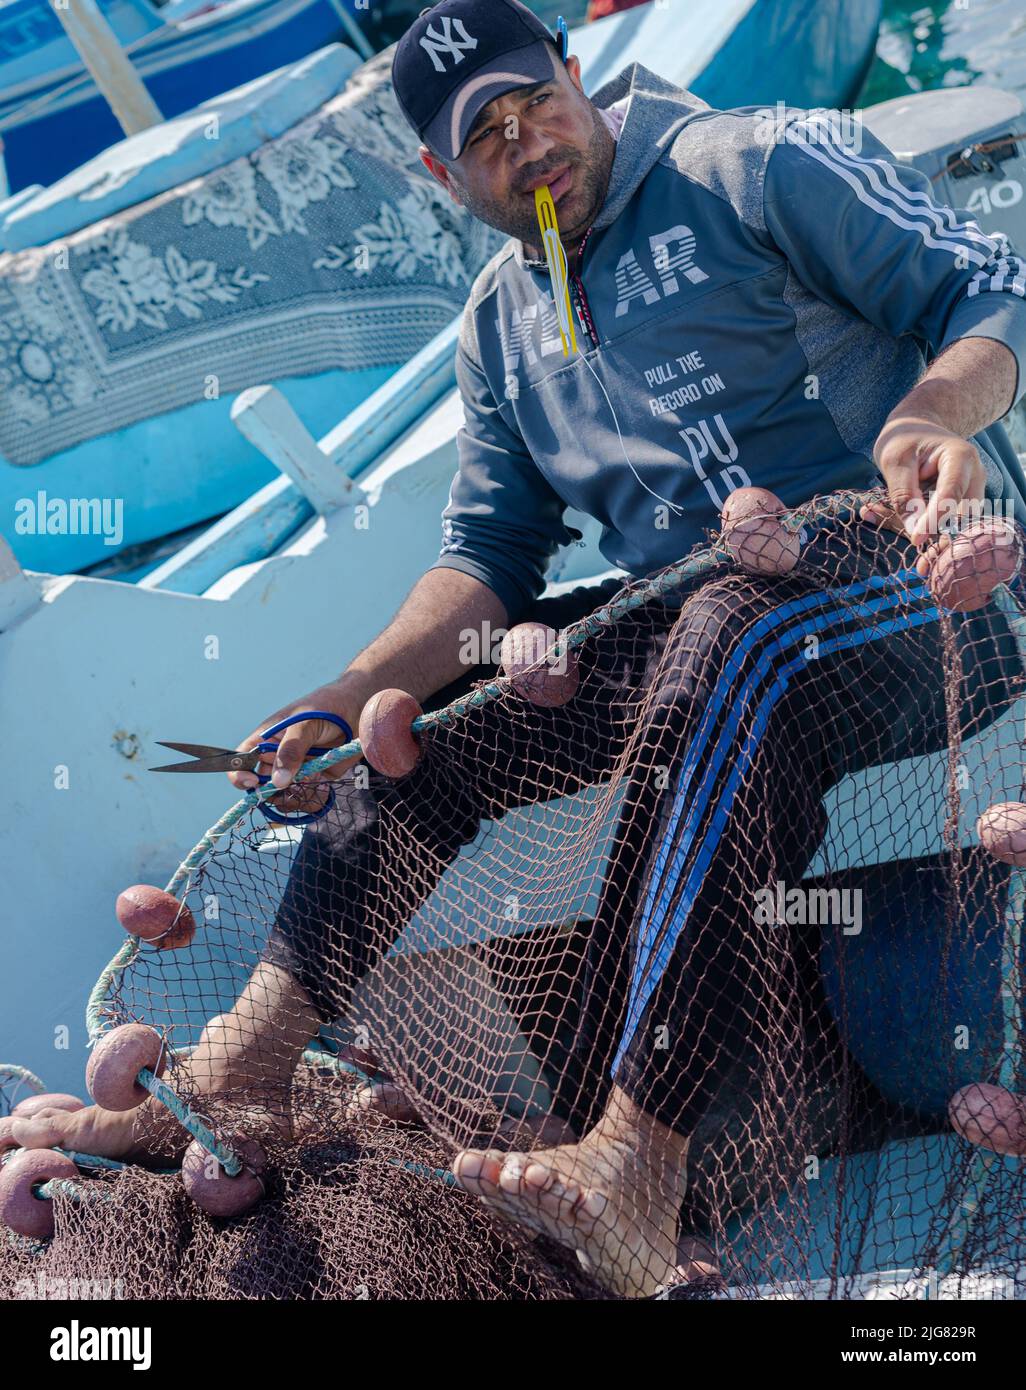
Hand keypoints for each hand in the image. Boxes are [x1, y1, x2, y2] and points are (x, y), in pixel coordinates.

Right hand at [229, 675, 370, 807]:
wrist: (359, 710)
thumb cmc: (326, 708)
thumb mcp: (305, 724)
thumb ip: (291, 750)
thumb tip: (278, 781)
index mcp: (267, 740)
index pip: (242, 760)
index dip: (240, 774)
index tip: (253, 783)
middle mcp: (278, 757)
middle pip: (262, 786)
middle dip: (272, 794)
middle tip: (290, 789)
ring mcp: (296, 769)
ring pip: (283, 796)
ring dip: (293, 798)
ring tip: (311, 784)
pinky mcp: (316, 779)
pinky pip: (306, 797)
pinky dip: (311, 799)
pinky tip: (322, 785)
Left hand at [864, 413, 986, 574]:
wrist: (916, 429)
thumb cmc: (905, 439)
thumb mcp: (895, 460)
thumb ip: (903, 493)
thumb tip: (914, 529)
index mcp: (960, 458)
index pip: (951, 494)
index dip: (934, 519)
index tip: (915, 540)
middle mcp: (973, 477)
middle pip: (958, 515)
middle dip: (932, 533)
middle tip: (905, 545)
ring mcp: (969, 492)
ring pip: (949, 524)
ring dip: (917, 529)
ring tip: (875, 515)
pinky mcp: (958, 505)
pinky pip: (939, 523)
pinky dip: (913, 524)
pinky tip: (878, 514)